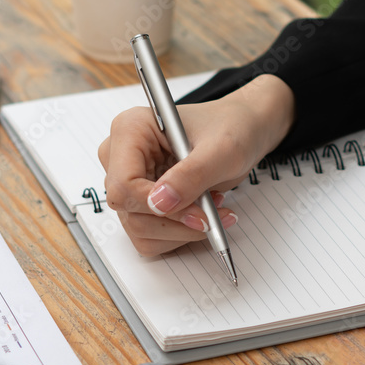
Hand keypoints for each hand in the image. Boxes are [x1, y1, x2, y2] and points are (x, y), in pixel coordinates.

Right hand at [98, 74, 294, 255]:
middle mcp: (121, 155)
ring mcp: (129, 181)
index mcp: (130, 129)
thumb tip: (160, 203)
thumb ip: (191, 175)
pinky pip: (148, 236)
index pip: (123, 183)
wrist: (242, 131)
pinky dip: (178, 233)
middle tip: (211, 213)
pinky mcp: (140, 202)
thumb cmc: (231, 127)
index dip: (155, 204)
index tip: (195, 212)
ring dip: (180, 228)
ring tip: (211, 206)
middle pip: (129, 209)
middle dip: (175, 219)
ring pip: (139, 228)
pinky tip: (200, 212)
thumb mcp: (222, 149)